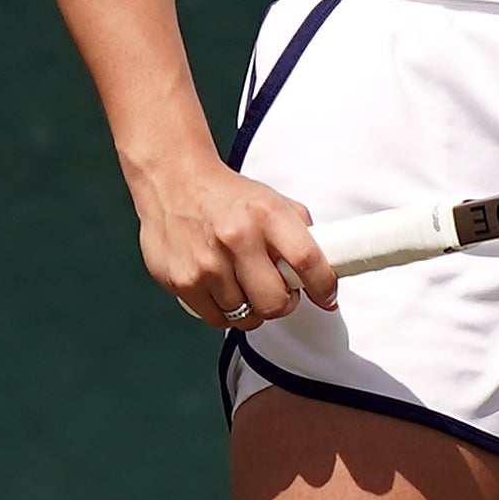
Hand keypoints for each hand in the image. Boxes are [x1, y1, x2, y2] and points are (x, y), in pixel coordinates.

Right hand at [123, 142, 334, 331]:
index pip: (307, 261)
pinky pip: (218, 319)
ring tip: (243, 283)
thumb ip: (301, 235)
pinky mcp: (182, 281)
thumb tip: (323, 278)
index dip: (323, 287)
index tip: (326, 297)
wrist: (172, 180)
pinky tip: (222, 288)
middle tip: (278, 291)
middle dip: (283, 303)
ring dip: (252, 307)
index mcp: (266, 214)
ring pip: (247, 317)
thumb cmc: (228, 197)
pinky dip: (225, 311)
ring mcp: (207, 263)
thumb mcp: (273, 202)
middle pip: (276, 303)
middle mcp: (236, 238)